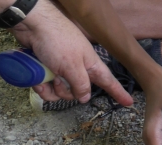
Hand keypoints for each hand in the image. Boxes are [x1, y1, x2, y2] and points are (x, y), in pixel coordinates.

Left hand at [11, 0, 132, 105]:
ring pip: (60, 92)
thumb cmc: (56, 40)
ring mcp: (61, 69)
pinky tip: (36, 78)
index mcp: (90, 65)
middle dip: (66, 92)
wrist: (32, 24)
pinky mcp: (47, 69)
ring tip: (45, 74)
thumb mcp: (73, 66)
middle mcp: (77, 68)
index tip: (129, 102)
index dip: (118, 93)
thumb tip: (85, 98)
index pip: (108, 82)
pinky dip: (40, 85)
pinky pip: (47, 87)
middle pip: (77, 93)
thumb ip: (81, 85)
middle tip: (58, 79)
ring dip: (51, 88)